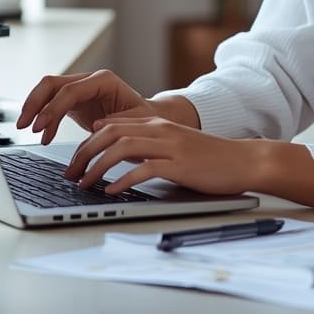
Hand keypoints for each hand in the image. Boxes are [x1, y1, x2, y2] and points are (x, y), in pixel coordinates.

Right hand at [17, 70, 157, 143]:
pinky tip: (44, 135)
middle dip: (35, 103)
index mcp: (104, 80)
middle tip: (24, 125)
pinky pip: (52, 103)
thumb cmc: (144, 120)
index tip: (40, 127)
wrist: (148, 120)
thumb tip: (96, 128)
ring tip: (27, 129)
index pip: (70, 90)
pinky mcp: (75, 100)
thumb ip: (115, 123)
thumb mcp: (134, 123)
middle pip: (53, 83)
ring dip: (34, 108)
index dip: (52, 108)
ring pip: (48, 90)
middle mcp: (90, 80)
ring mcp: (81, 88)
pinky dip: (44, 118)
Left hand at [64, 116, 261, 196]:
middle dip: (85, 153)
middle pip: (110, 133)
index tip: (72, 160)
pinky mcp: (179, 165)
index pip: (112, 124)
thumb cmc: (207, 157)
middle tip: (70, 173)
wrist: (243, 160)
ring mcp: (170, 146)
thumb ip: (146, 140)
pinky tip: (111, 190)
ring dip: (98, 166)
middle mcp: (160, 130)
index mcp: (157, 123)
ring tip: (84, 183)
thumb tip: (113, 142)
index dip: (87, 141)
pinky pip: (144, 169)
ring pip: (122, 147)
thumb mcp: (173, 142)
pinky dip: (124, 180)